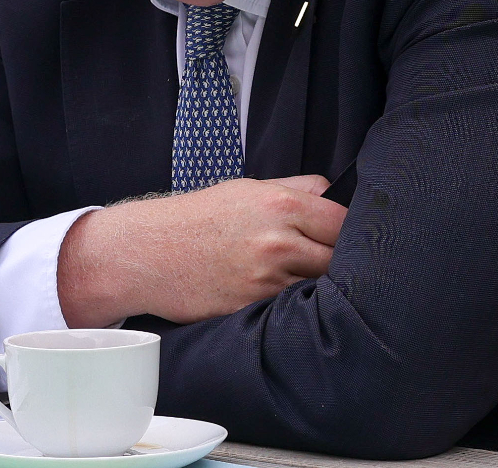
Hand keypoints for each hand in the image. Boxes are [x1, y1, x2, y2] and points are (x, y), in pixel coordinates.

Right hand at [56, 175, 346, 326]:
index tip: (351, 237)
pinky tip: (286, 298)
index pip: (344, 222)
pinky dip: (293, 305)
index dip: (352, 231)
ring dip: (319, 286)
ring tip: (310, 281)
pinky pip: (288, 308)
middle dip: (341, 261)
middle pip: (339, 259)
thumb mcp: (249, 188)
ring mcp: (264, 280)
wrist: (145, 253)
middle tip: (334, 263)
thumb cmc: (198, 218)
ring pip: (318, 288)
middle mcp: (278, 242)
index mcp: (282, 205)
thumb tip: (336, 194)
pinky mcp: (250, 308)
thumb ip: (297, 189)